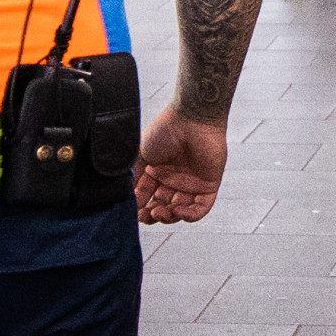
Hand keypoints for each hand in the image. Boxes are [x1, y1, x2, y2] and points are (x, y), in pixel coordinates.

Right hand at [136, 108, 227, 223]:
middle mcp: (174, 179)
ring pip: (180, 211)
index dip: (140, 207)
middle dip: (153, 214)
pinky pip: (201, 208)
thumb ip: (133, 177)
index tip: (133, 212)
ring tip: (158, 211)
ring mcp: (192, 183)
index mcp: (158, 172)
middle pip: (163, 206)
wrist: (191, 119)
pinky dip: (189, 215)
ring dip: (169, 216)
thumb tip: (126, 198)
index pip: (148, 197)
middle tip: (145, 215)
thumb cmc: (165, 131)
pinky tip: (176, 210)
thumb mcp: (141, 155)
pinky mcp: (209, 185)